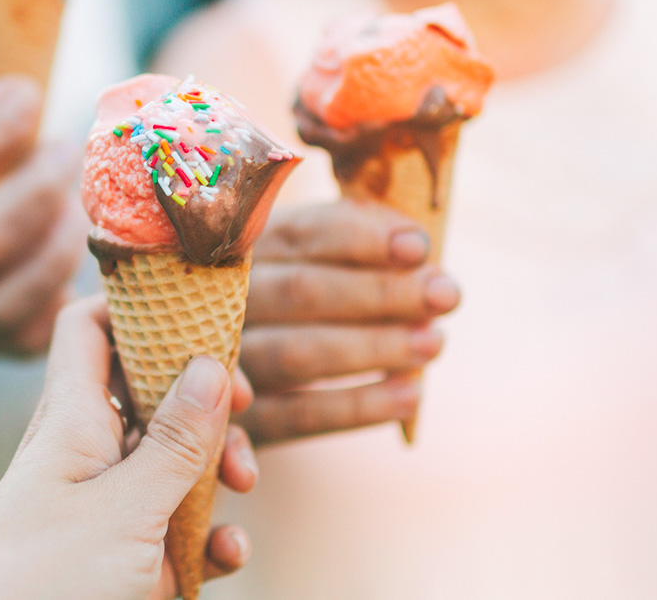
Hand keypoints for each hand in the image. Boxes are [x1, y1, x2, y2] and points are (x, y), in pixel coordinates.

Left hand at [0, 297, 254, 599]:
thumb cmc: (41, 583)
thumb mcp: (122, 511)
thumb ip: (173, 443)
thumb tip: (211, 363)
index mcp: (73, 421)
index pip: (92, 327)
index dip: (140, 307)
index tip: (199, 312)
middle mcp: (88, 454)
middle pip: (152, 391)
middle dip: (205, 399)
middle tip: (241, 410)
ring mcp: (107, 507)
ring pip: (173, 460)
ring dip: (217, 468)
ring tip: (243, 487)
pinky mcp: (125, 558)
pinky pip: (176, 529)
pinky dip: (209, 535)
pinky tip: (228, 553)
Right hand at [237, 200, 461, 443]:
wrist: (209, 383)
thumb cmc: (288, 306)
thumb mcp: (308, 261)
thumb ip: (355, 242)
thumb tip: (415, 246)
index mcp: (241, 250)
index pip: (301, 234)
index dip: (362, 239)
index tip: (419, 248)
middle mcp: (220, 301)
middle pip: (300, 291)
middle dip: (381, 292)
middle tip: (446, 296)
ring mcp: (221, 362)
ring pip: (296, 354)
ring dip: (374, 347)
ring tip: (434, 342)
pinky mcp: (239, 422)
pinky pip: (295, 417)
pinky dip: (352, 409)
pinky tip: (407, 396)